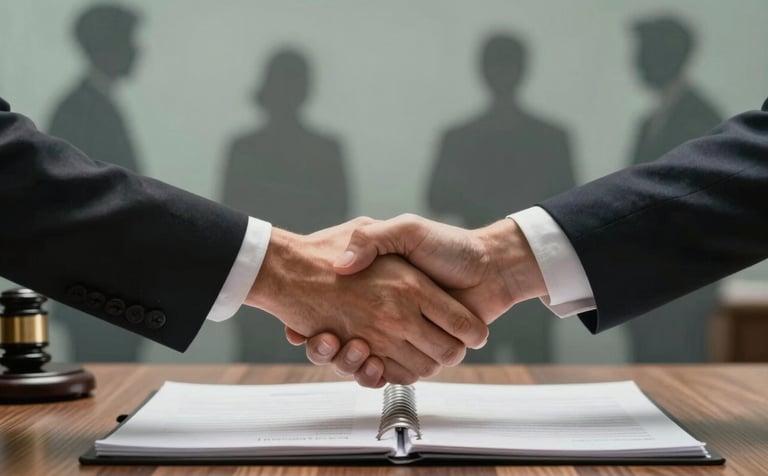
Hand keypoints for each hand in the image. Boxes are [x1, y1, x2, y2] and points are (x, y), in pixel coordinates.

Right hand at [296, 214, 546, 385]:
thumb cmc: (450, 246)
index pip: (333, 309)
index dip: (316, 323)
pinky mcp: (417, 352)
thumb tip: (342, 265)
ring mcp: (402, 335)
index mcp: (379, 288)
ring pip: (364, 363)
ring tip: (343, 349)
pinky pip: (391, 374)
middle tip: (322, 340)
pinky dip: (376, 376)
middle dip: (331, 350)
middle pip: (345, 344)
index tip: (299, 326)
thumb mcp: (407, 229)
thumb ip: (373, 238)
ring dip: (350, 364)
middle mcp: (388, 314)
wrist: (491, 267)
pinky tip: (370, 364)